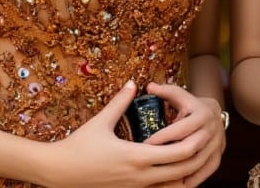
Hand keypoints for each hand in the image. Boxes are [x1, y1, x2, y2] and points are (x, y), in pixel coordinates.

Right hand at [44, 81, 201, 187]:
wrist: (58, 173)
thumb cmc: (78, 146)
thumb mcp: (100, 121)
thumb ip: (120, 101)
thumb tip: (133, 83)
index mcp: (137, 157)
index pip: (177, 153)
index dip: (192, 143)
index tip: (199, 131)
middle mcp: (139, 176)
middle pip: (180, 172)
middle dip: (194, 159)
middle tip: (202, 143)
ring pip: (170, 186)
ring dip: (182, 173)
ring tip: (188, 157)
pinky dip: (167, 183)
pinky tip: (169, 171)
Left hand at [140, 83, 225, 187]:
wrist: (214, 112)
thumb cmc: (190, 104)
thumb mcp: (179, 95)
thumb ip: (165, 91)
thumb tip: (148, 86)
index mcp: (203, 113)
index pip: (183, 127)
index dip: (165, 136)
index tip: (146, 143)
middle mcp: (213, 129)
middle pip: (193, 146)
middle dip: (170, 155)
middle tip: (150, 161)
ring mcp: (217, 144)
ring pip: (199, 160)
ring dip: (181, 169)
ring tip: (160, 175)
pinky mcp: (218, 156)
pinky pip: (208, 170)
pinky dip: (194, 178)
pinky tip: (178, 184)